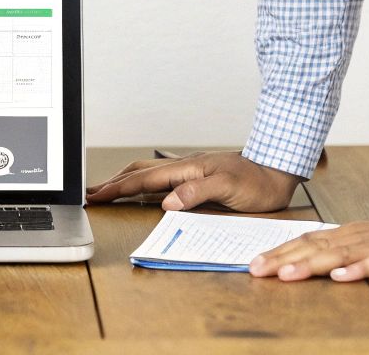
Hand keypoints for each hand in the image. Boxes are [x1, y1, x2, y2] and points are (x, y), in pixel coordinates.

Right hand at [87, 151, 301, 211]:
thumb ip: (196, 192)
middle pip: (139, 172)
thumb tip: (166, 201)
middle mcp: (184, 168)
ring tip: (107, 189)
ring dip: (125, 181)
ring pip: (148, 173)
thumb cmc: (257, 182)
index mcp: (187, 169)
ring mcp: (189, 171)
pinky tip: (141, 189)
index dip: (118, 188)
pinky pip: (161, 179)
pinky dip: (142, 183)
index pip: (143, 180)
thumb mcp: (228, 188)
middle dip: (113, 183)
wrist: (277, 171)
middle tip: (91, 193)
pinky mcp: (196, 177)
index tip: (96, 196)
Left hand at [249, 218, 368, 280]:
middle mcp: (357, 238)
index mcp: (347, 235)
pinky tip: (342, 276)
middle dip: (283, 259)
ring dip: (311, 264)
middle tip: (256, 269)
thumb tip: (303, 262)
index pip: (306, 241)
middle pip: (314, 247)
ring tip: (287, 274)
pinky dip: (359, 269)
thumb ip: (339, 251)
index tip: (253, 263)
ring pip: (339, 255)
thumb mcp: (367, 244)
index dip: (279, 252)